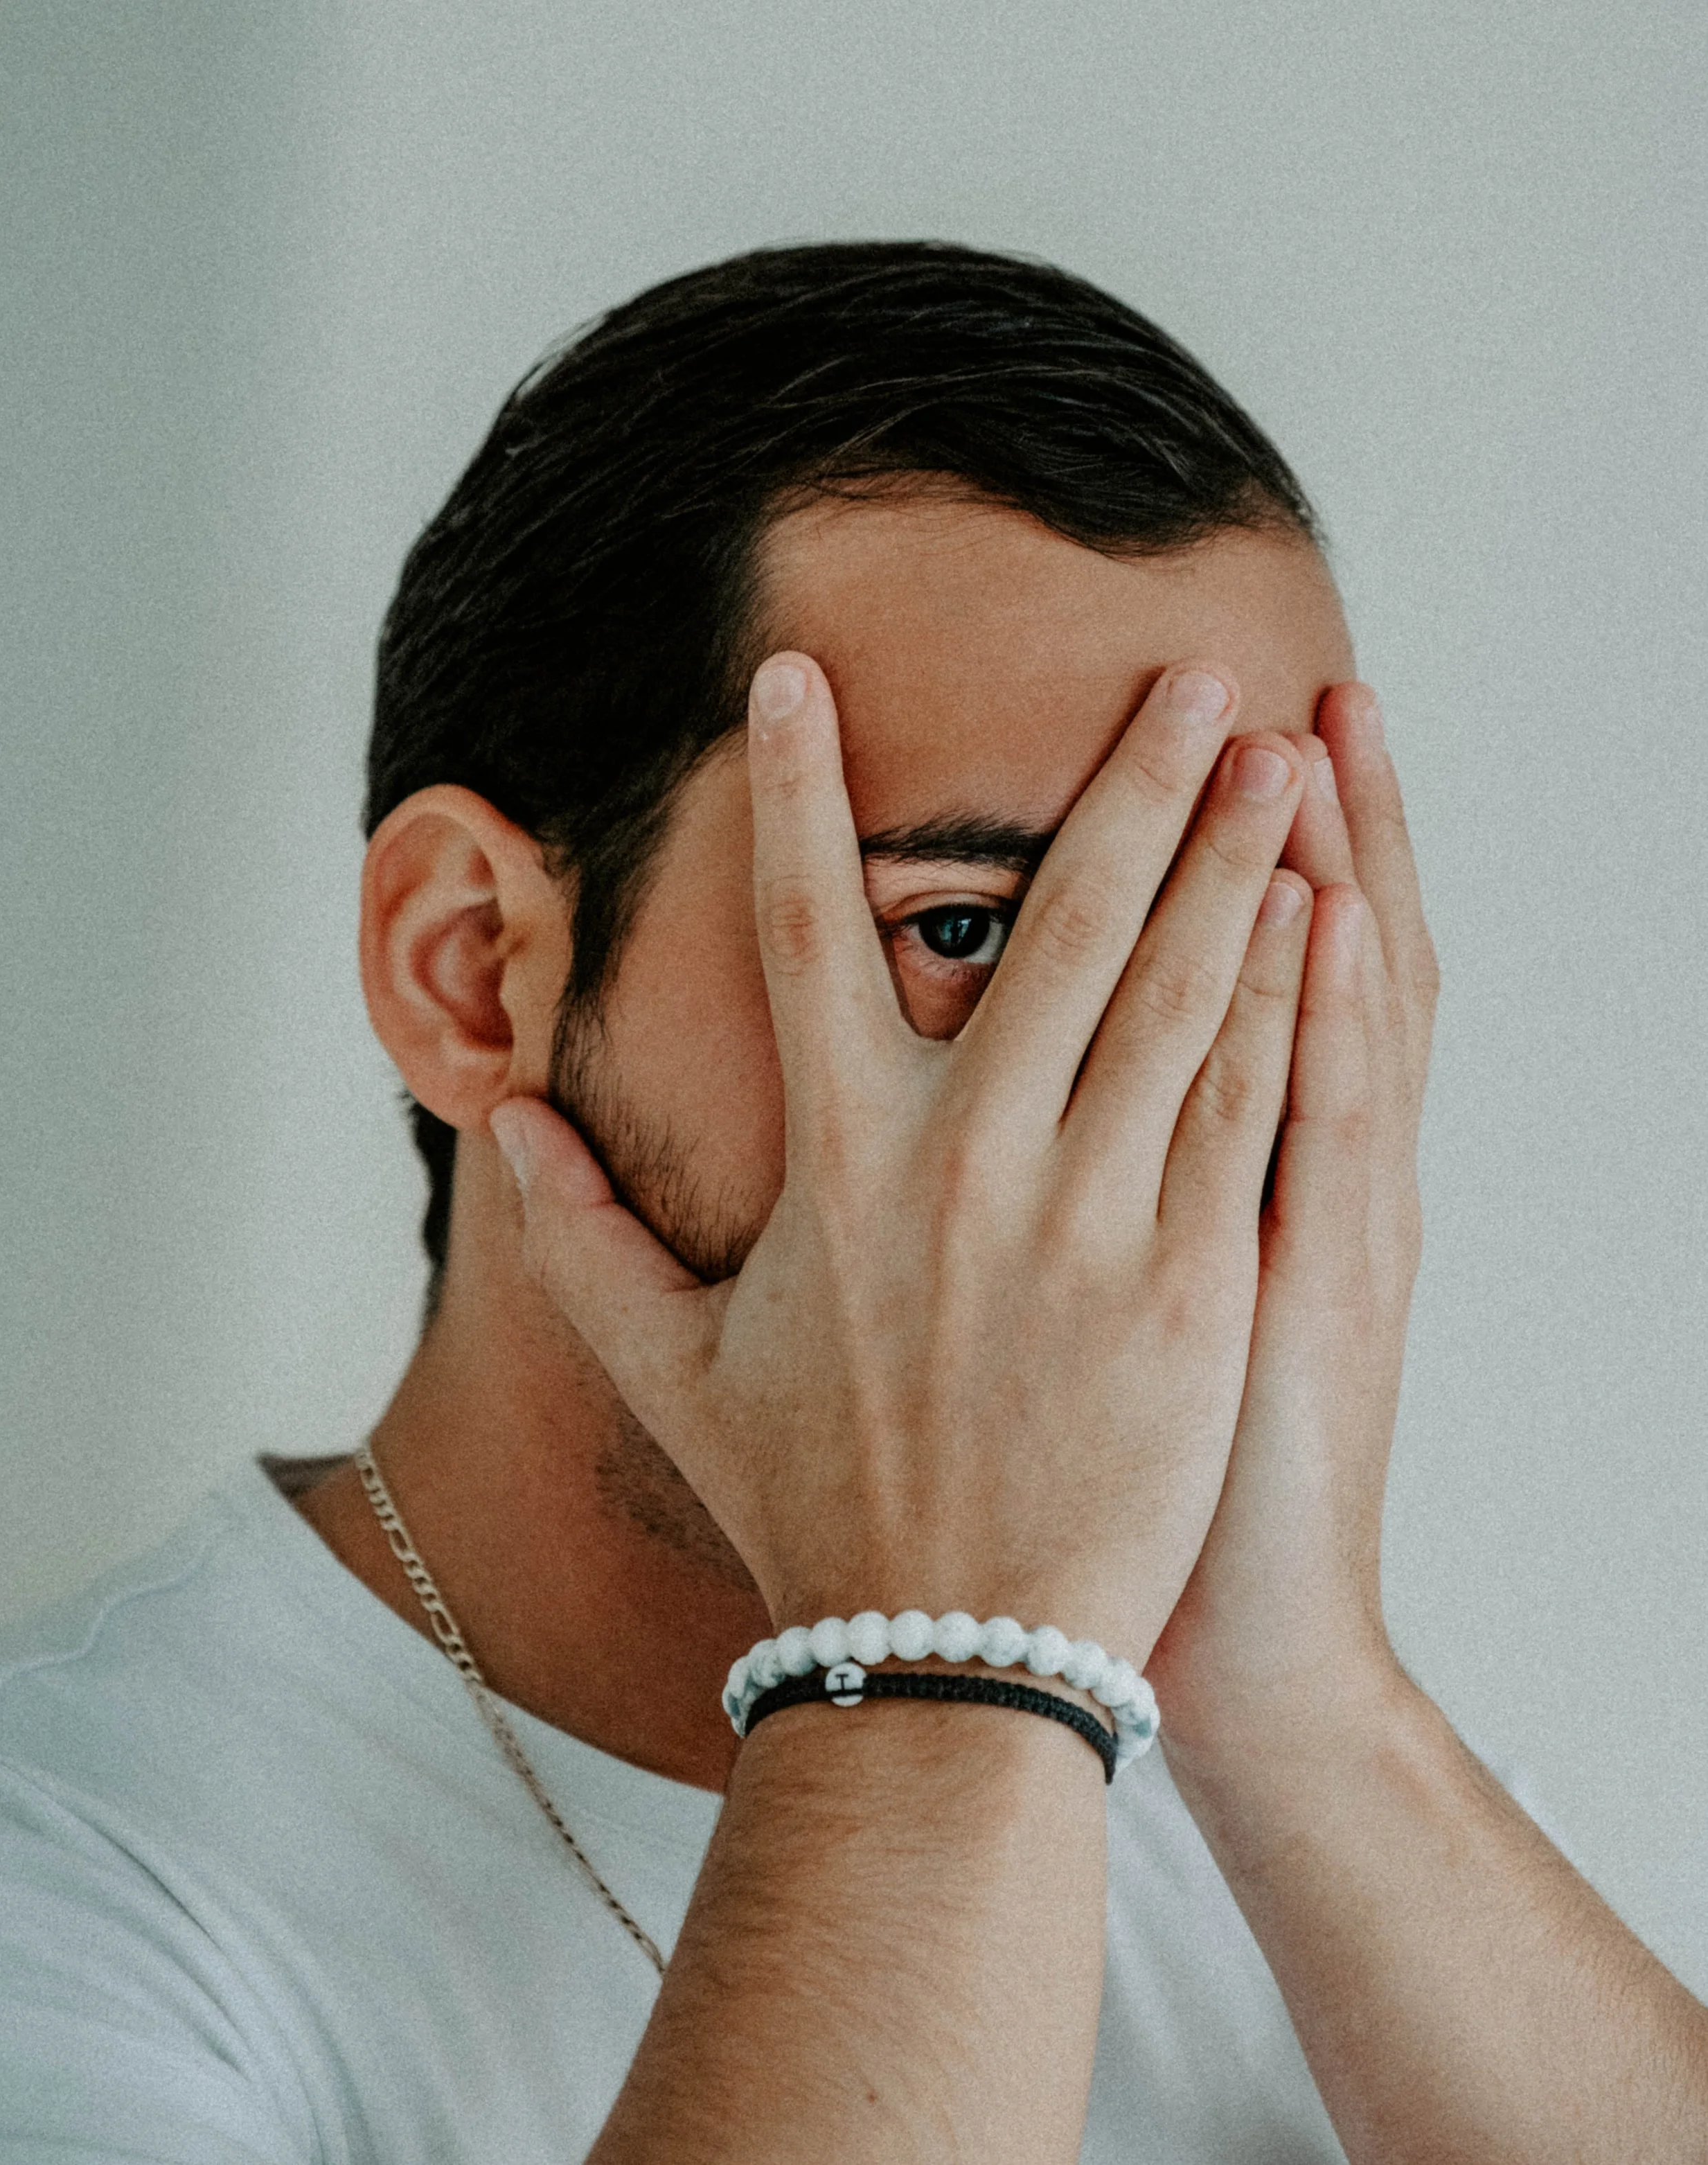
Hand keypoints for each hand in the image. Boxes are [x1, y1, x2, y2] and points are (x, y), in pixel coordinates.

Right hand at [492, 653, 1313, 1666]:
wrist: (955, 1659)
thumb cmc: (814, 1505)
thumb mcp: (672, 1371)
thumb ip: (580, 1239)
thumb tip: (500, 1126)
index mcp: (838, 1168)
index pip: (801, 935)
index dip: (791, 794)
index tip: (793, 677)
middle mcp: (967, 1167)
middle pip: (1055, 926)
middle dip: (1120, 782)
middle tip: (1182, 667)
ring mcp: (1093, 1219)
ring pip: (1173, 994)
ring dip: (1227, 859)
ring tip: (1273, 753)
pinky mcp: (1192, 1281)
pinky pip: (1243, 1106)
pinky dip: (1281, 1000)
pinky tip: (1318, 913)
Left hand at [1147, 684, 1440, 1745]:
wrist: (1231, 1632)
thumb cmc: (1135, 1480)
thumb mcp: (1138, 1316)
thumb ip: (1088, 1196)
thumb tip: (991, 1098)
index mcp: (1224, 1168)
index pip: (1238, 980)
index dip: (1225, 860)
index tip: (1205, 735)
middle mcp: (1283, 1176)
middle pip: (1308, 962)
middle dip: (1290, 827)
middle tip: (1280, 685)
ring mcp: (1311, 1227)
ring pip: (1337, 1020)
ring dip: (1323, 878)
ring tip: (1306, 740)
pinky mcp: (1304, 1297)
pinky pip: (1323, 1139)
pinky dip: (1330, 1026)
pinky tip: (1324, 924)